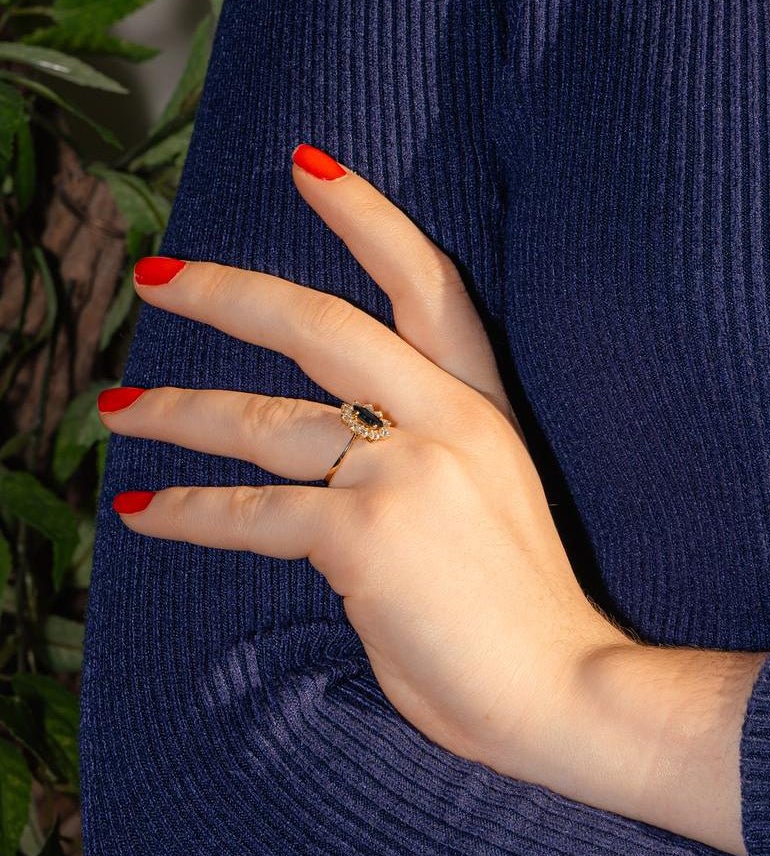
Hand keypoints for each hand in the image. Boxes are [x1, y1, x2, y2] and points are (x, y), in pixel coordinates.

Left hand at [101, 142, 626, 772]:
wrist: (565, 689)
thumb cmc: (525, 616)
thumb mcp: (492, 507)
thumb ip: (420, 466)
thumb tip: (330, 474)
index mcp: (486, 410)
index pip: (430, 285)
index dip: (369, 217)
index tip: (309, 166)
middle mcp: (447, 423)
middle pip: (323, 326)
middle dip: (231, 292)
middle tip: (159, 276)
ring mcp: (406, 472)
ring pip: (265, 423)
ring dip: (178, 414)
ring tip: (118, 413)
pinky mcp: (365, 535)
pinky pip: (252, 514)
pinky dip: (188, 514)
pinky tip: (142, 512)